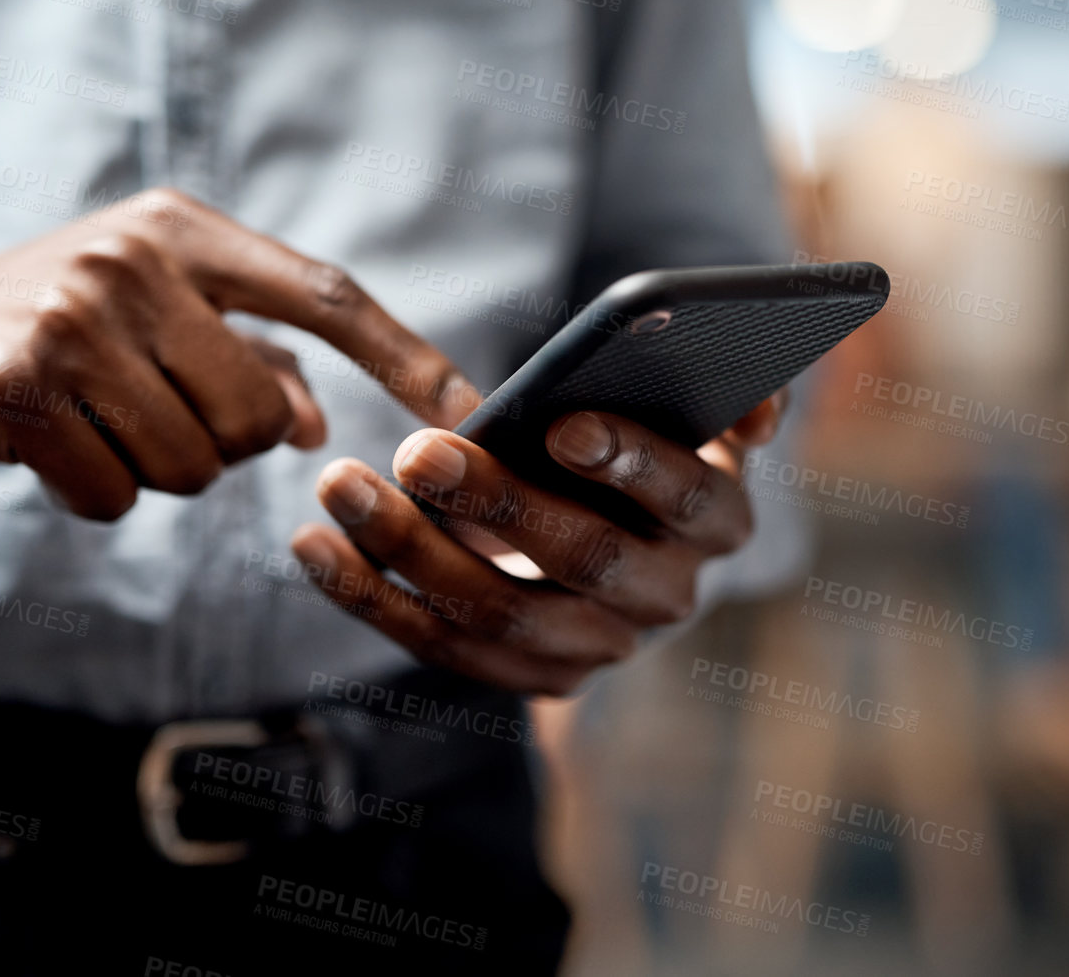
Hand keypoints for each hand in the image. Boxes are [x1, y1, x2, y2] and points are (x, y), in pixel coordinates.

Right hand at [0, 188, 472, 519]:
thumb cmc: (49, 329)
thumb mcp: (150, 313)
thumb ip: (245, 353)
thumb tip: (319, 423)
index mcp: (181, 230)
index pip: (325, 294)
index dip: (406, 357)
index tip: (472, 414)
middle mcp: (131, 260)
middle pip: (261, 415)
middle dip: (224, 445)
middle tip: (151, 414)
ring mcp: (71, 320)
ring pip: (196, 464)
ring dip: (155, 471)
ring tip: (95, 423)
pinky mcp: (18, 388)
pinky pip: (119, 496)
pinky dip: (94, 494)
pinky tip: (49, 448)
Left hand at [289, 394, 786, 695]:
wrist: (620, 529)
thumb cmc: (641, 441)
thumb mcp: (695, 409)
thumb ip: (732, 392)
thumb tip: (756, 404)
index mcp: (718, 518)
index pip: (685, 495)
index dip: (628, 460)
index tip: (559, 423)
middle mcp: (667, 596)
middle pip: (582, 559)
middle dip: (496, 505)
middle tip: (416, 450)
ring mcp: (597, 648)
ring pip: (499, 614)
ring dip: (410, 553)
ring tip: (339, 485)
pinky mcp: (529, 678)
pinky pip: (441, 647)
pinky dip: (370, 599)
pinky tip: (311, 545)